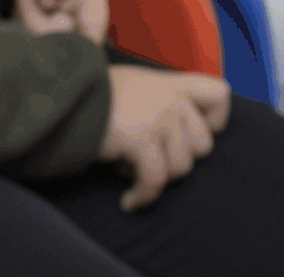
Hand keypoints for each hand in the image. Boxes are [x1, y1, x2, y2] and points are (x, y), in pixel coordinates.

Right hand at [98, 64, 230, 211]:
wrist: (63, 98)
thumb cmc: (94, 95)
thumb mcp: (136, 84)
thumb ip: (161, 98)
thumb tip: (175, 127)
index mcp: (172, 83)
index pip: (220, 95)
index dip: (213, 122)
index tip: (187, 135)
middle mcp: (171, 99)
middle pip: (203, 145)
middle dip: (177, 160)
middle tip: (149, 159)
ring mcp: (158, 118)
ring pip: (181, 167)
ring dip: (156, 177)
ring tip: (130, 169)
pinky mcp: (140, 140)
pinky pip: (155, 181)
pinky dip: (144, 197)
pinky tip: (129, 201)